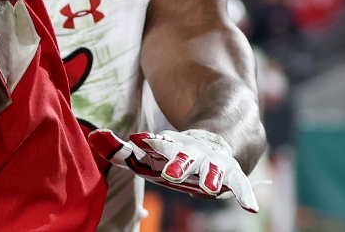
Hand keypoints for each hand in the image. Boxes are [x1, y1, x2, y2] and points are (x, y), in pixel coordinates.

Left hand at [88, 128, 258, 212]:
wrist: (222, 137)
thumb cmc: (174, 153)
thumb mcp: (149, 152)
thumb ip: (120, 149)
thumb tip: (92, 137)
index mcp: (172, 147)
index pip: (159, 145)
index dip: (150, 143)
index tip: (138, 139)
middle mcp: (194, 154)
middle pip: (185, 157)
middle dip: (177, 163)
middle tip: (169, 172)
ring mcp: (214, 164)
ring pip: (213, 170)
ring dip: (210, 178)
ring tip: (209, 188)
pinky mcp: (232, 176)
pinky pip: (241, 187)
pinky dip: (246, 196)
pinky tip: (251, 208)